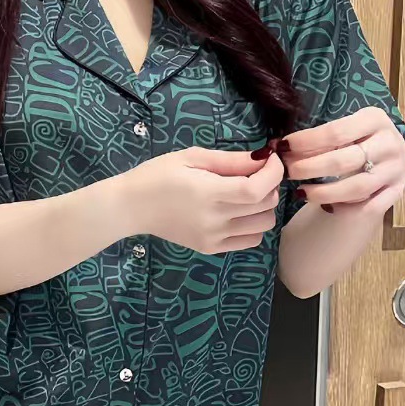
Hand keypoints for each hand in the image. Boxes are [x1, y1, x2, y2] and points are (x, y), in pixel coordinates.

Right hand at [122, 143, 285, 253]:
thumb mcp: (192, 157)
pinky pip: (250, 240)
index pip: (257, 190)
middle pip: (265, 206)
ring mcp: (214, 238)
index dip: (273, 173)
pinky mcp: (211, 248)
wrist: (131, 206)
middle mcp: (214, 220)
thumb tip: (263, 158)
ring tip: (248, 193)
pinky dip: (254, 225)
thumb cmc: (158, 175)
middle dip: (270, 184)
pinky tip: (239, 212)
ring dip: (264, 206)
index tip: (272, 159)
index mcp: (208, 193)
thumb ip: (230, 160)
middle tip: (256, 172)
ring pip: (263, 225)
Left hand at [278, 108, 404, 214]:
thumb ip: (318, 138)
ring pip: (355, 188)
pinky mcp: (397, 191)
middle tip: (287, 173)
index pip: (335, 132)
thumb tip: (277, 147)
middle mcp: (390, 143)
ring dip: (322, 193)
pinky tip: (324, 207)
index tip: (282, 148)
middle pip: (343, 161)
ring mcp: (396, 170)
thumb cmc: (358, 137)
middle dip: (309, 169)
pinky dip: (344, 208)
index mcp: (375, 119)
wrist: (389, 150)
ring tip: (300, 192)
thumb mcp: (345, 128)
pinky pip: (368, 207)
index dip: (305, 142)